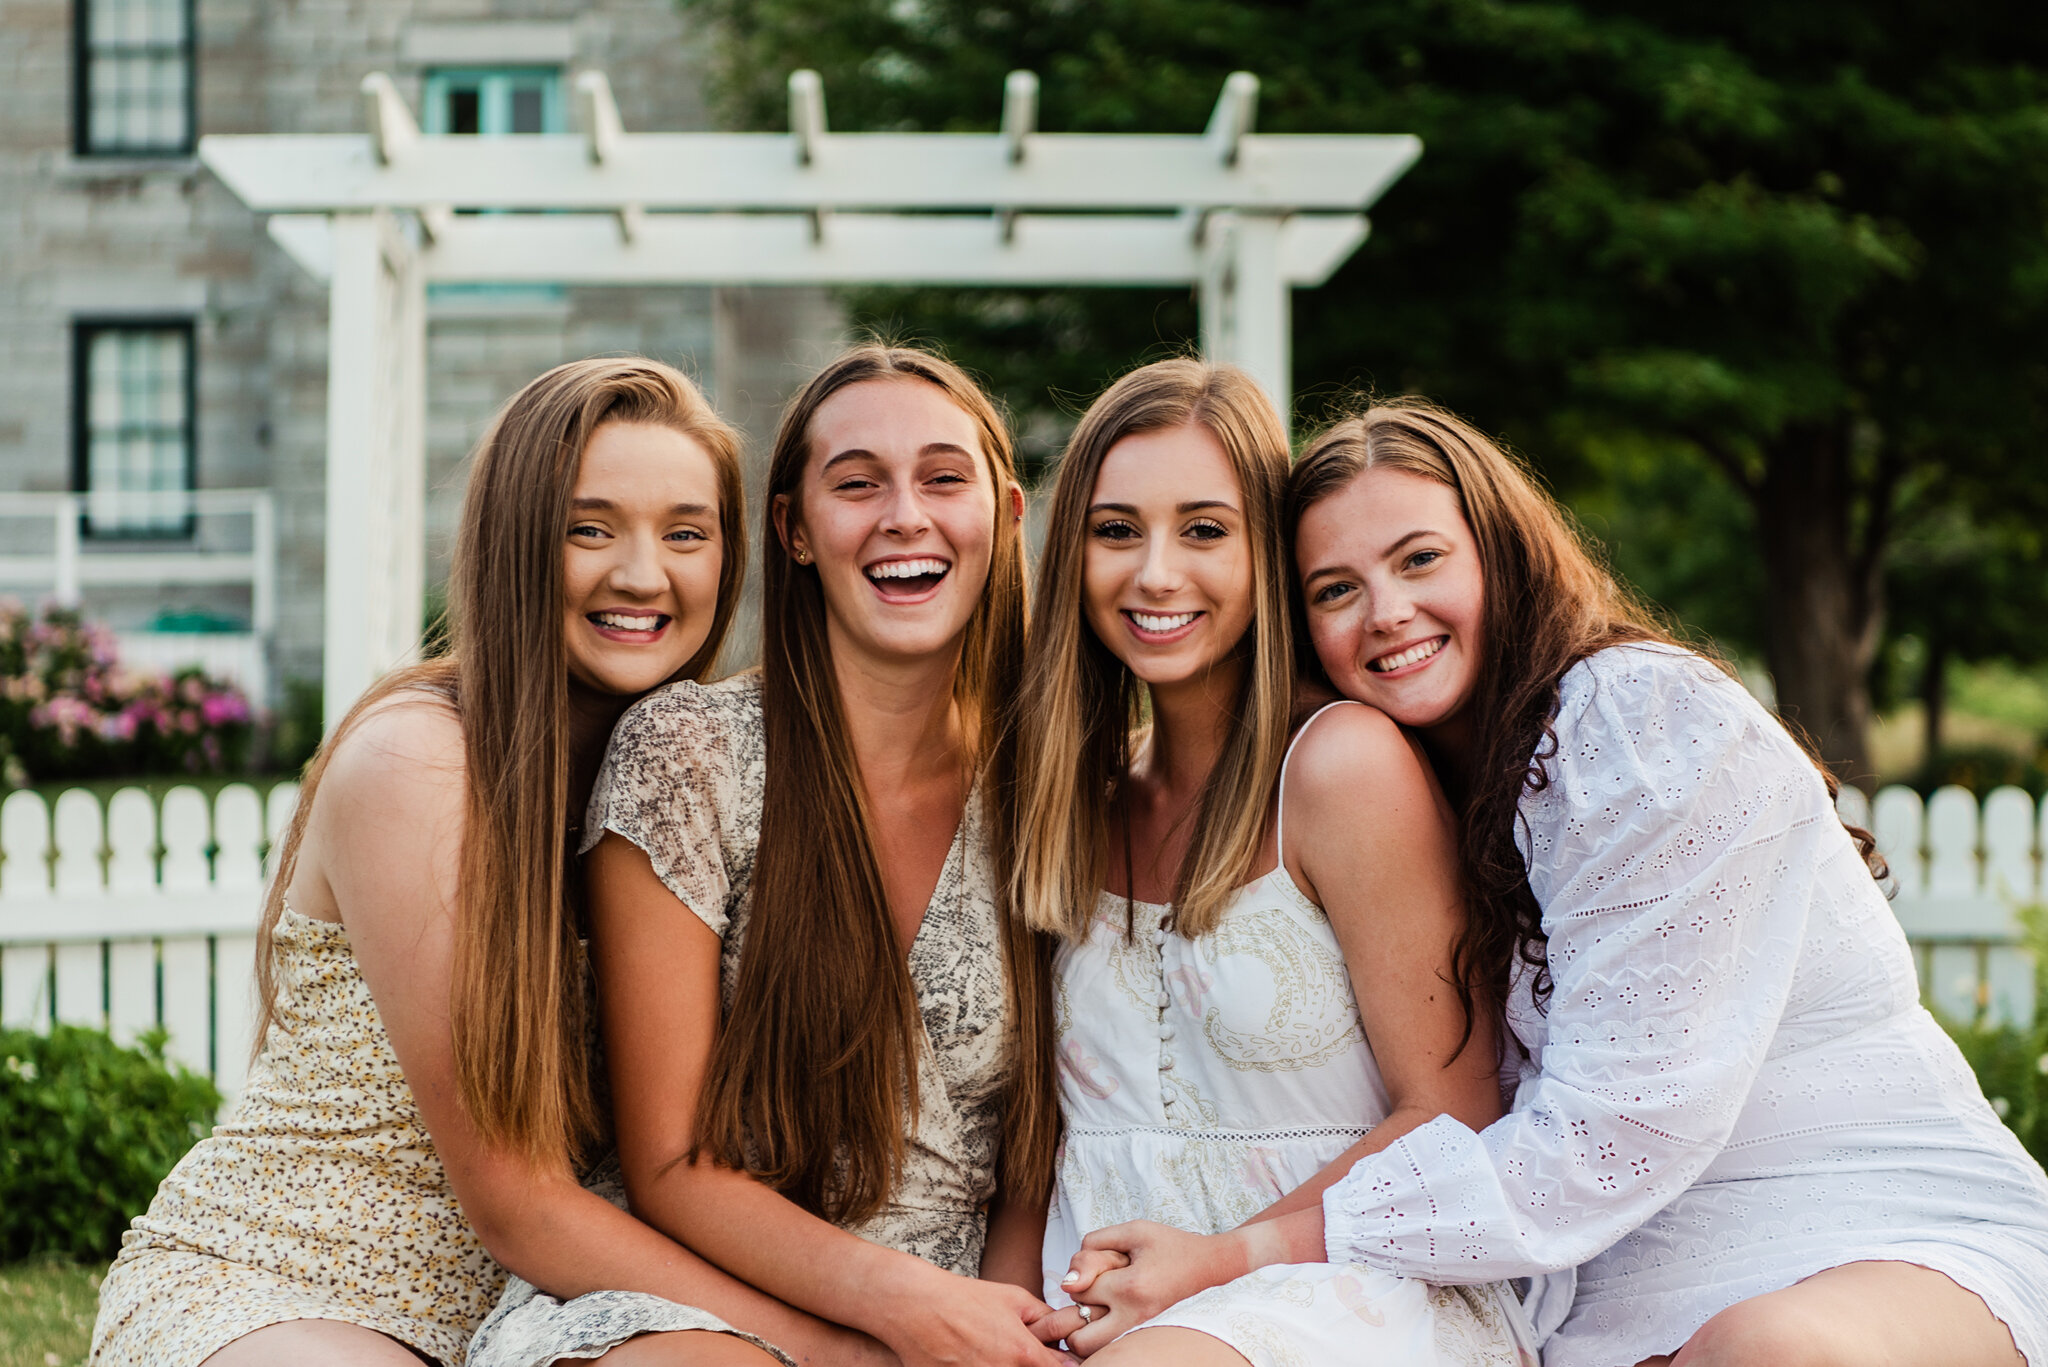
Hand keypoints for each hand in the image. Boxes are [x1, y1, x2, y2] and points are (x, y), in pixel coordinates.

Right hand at [867, 1261, 1078, 1366]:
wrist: (915, 1306)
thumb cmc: (962, 1298)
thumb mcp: (1013, 1297)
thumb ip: (1043, 1316)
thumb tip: (1060, 1330)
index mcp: (1022, 1352)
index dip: (1062, 1365)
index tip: (1056, 1359)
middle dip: (1031, 1366)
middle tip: (1018, 1354)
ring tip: (990, 1353)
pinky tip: (972, 1359)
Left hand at [1052, 1222, 1249, 1357]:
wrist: (1206, 1265)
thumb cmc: (1168, 1245)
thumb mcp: (1132, 1231)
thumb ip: (1093, 1247)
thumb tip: (1066, 1282)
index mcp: (1131, 1287)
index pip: (1079, 1290)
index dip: (1082, 1273)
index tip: (1102, 1265)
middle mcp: (1133, 1317)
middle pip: (1077, 1334)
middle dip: (1074, 1314)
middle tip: (1091, 1295)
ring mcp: (1138, 1331)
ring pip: (1089, 1349)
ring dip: (1082, 1330)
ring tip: (1095, 1307)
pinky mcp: (1141, 1337)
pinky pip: (1105, 1347)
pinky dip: (1097, 1335)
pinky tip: (1106, 1313)